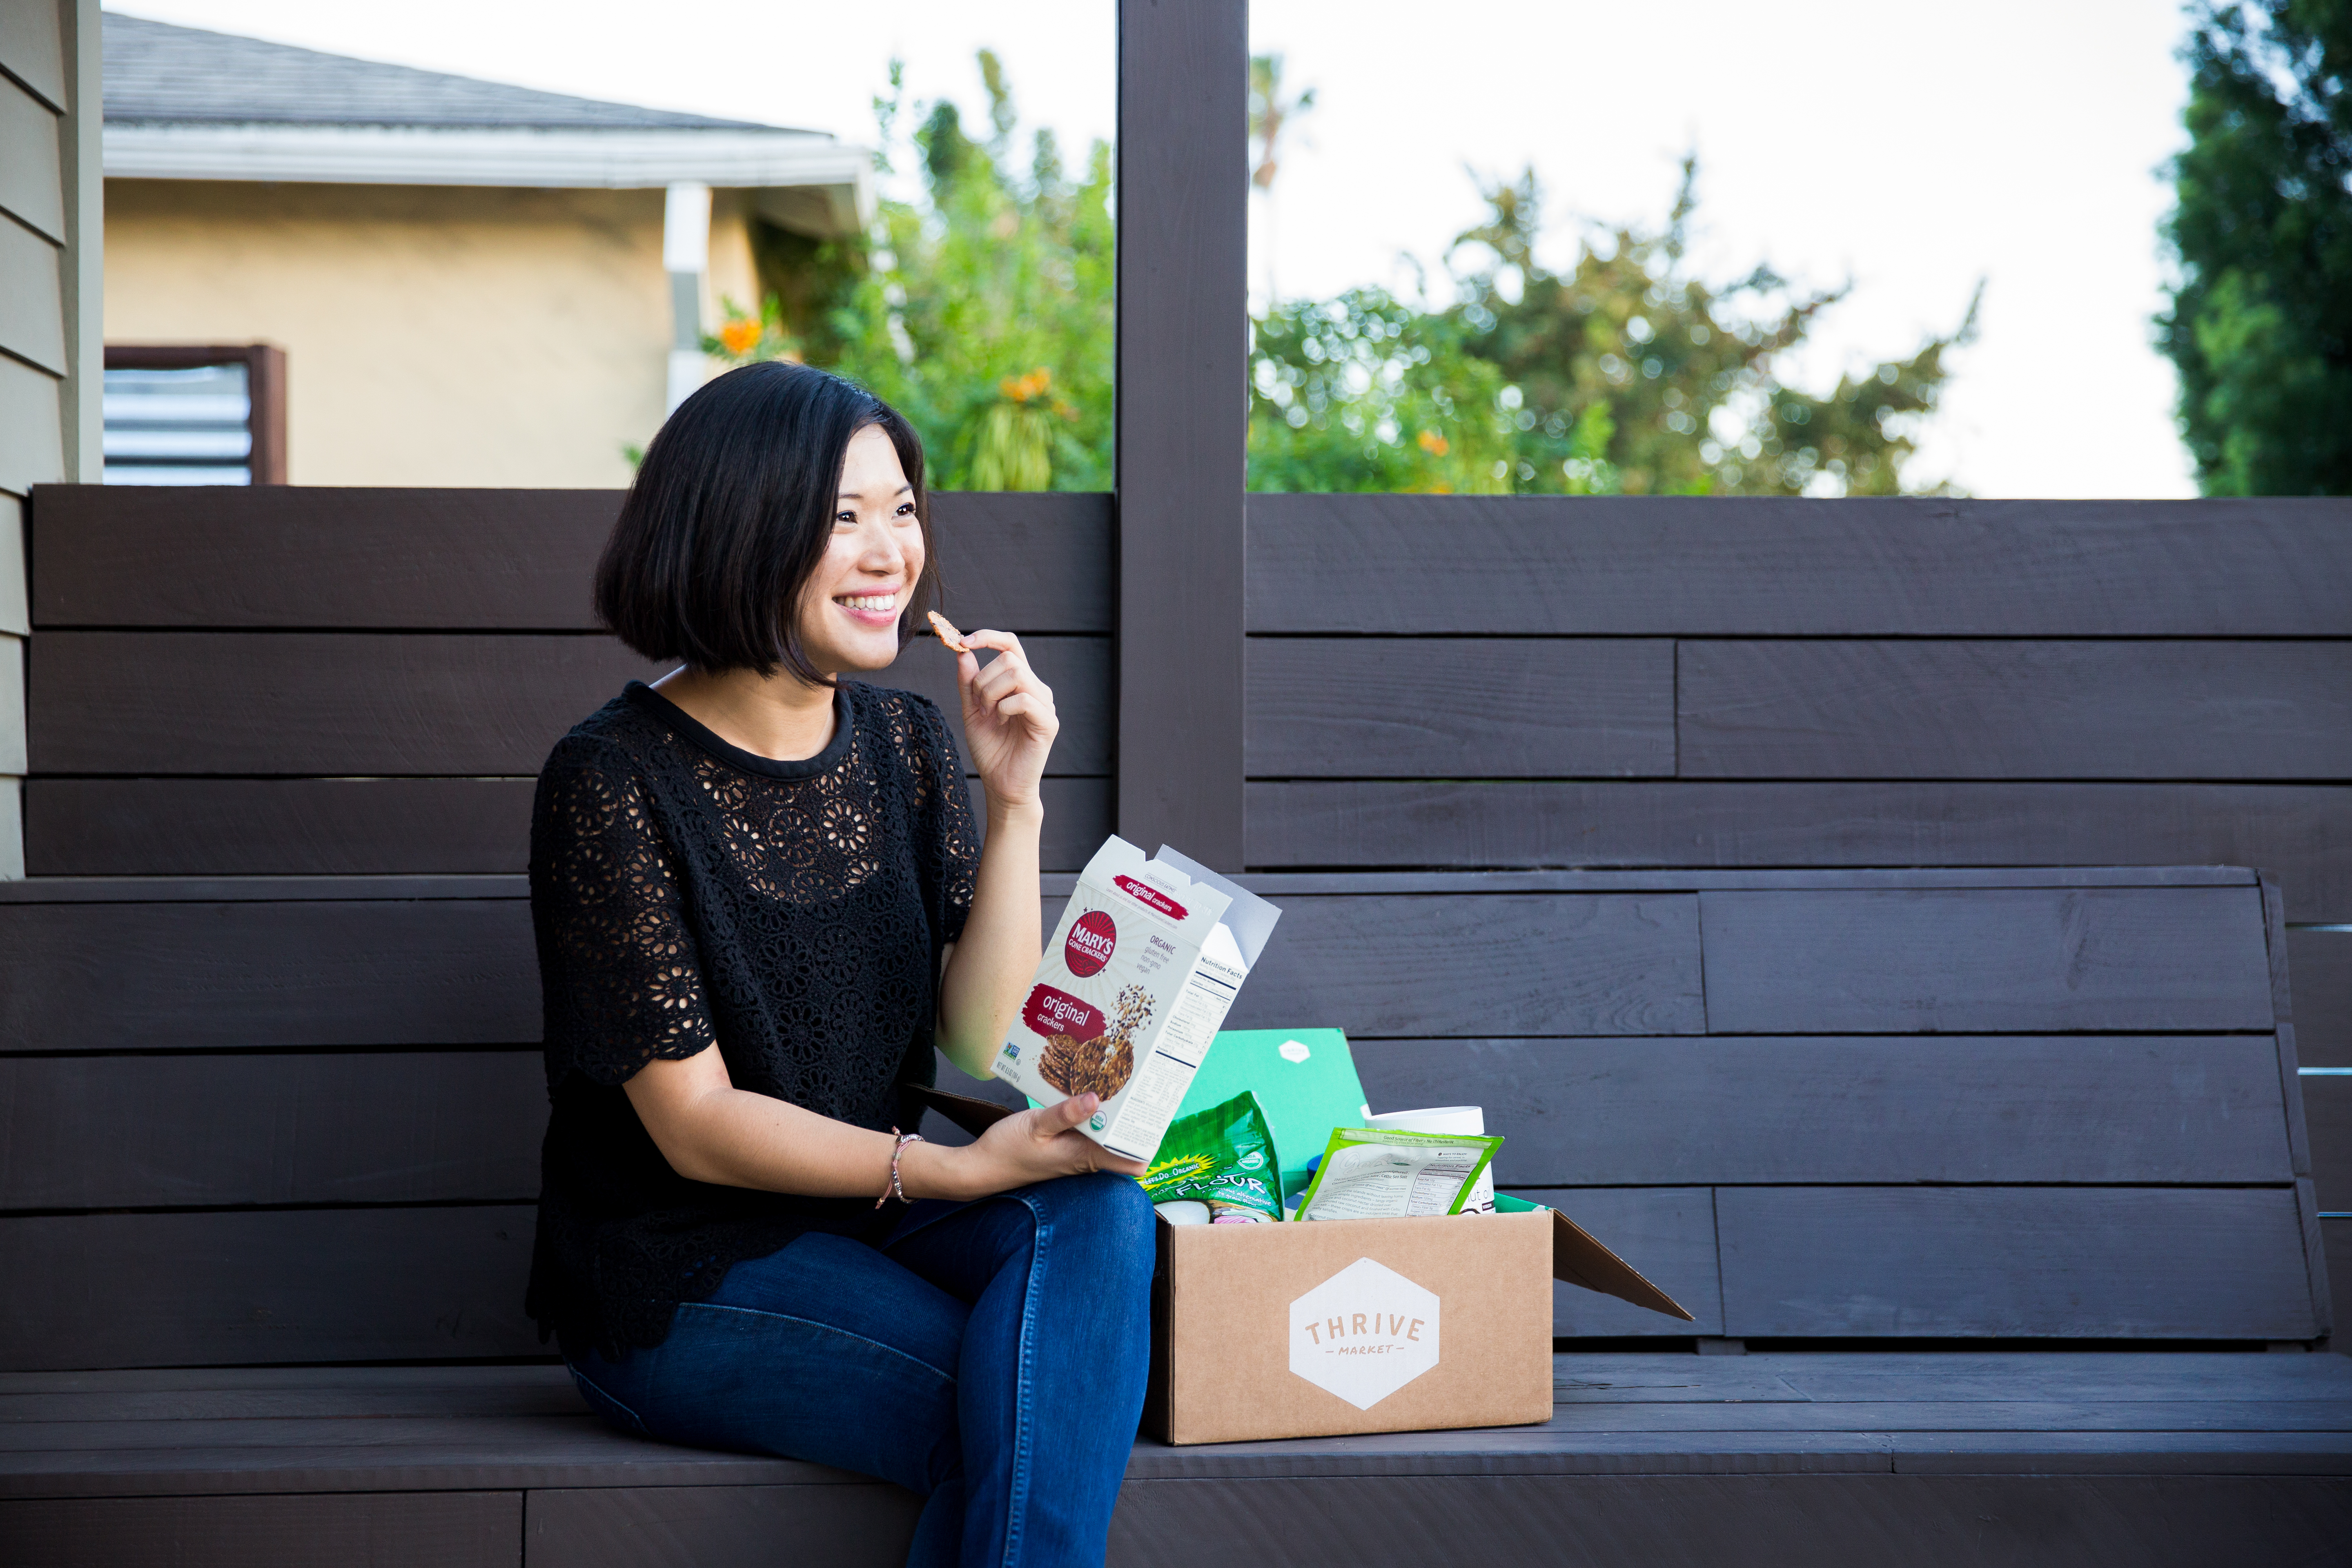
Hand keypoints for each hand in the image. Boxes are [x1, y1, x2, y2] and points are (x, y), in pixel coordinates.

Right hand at [930, 1093, 1146, 1198]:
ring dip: (1113, 1115)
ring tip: (1118, 1082)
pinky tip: (1087, 1094)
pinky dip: (1092, 1115)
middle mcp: (1085, 1159)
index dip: (1149, 1144)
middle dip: (1133, 1119)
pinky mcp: (1064, 1147)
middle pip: (1123, 1145)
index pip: (1133, 1163)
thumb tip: (1096, 1099)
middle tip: (1139, 1086)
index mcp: (1085, 1157)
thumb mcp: (1036, 1126)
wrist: (981, 1168)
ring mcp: (1075, 1154)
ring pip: (1105, 1136)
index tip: (1155, 1116)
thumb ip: (1066, 1113)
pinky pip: (1087, 1132)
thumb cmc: (1006, 1151)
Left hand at [955, 630, 1057, 811]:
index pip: (1010, 645)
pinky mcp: (1048, 722)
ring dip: (992, 693)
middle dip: (984, 679)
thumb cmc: (990, 749)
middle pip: (1009, 658)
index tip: (963, 642)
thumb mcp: (972, 710)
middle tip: (979, 705)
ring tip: (989, 715)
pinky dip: (1005, 708)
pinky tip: (1001, 723)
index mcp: (1020, 683)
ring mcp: (1045, 705)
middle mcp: (1036, 689)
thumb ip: (968, 682)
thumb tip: (963, 651)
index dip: (988, 637)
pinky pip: (1024, 699)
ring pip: (1016, 674)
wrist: (1001, 784)